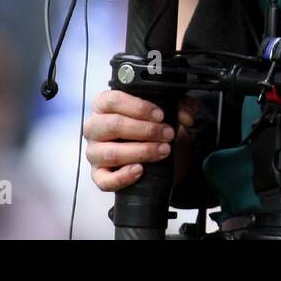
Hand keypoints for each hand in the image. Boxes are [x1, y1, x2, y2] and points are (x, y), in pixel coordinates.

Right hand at [83, 90, 198, 191]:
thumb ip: (179, 105)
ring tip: (163, 151)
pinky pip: (104, 180)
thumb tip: (186, 115)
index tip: (161, 115)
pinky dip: (123, 177)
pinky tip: (140, 170)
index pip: (113, 100)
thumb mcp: (166, 109)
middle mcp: (94, 127)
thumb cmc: (151, 124)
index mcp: (104, 105)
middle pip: (113, 125)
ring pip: (111, 153)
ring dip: (142, 152)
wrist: (153, 150)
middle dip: (146, 130)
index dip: (139, 107)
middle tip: (167, 134)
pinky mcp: (98, 174)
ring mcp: (94, 152)